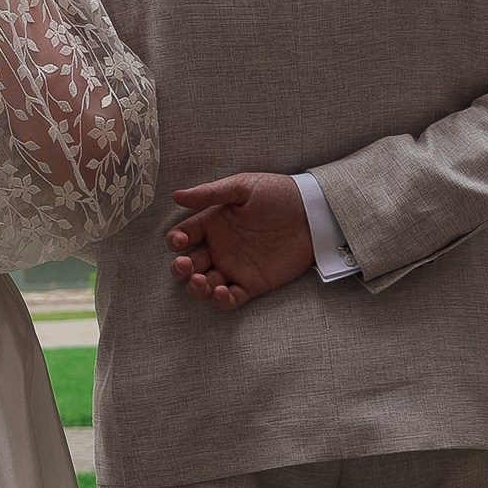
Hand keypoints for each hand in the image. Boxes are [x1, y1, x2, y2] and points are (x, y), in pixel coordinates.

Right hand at [167, 174, 313, 311]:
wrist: (311, 214)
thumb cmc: (277, 194)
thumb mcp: (242, 186)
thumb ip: (210, 193)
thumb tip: (176, 196)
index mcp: (213, 223)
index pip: (184, 235)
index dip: (176, 240)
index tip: (179, 241)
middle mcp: (219, 247)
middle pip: (188, 264)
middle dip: (180, 268)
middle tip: (185, 266)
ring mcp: (234, 267)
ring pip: (204, 285)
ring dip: (196, 287)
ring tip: (201, 282)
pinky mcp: (252, 284)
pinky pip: (231, 298)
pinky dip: (221, 300)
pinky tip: (222, 292)